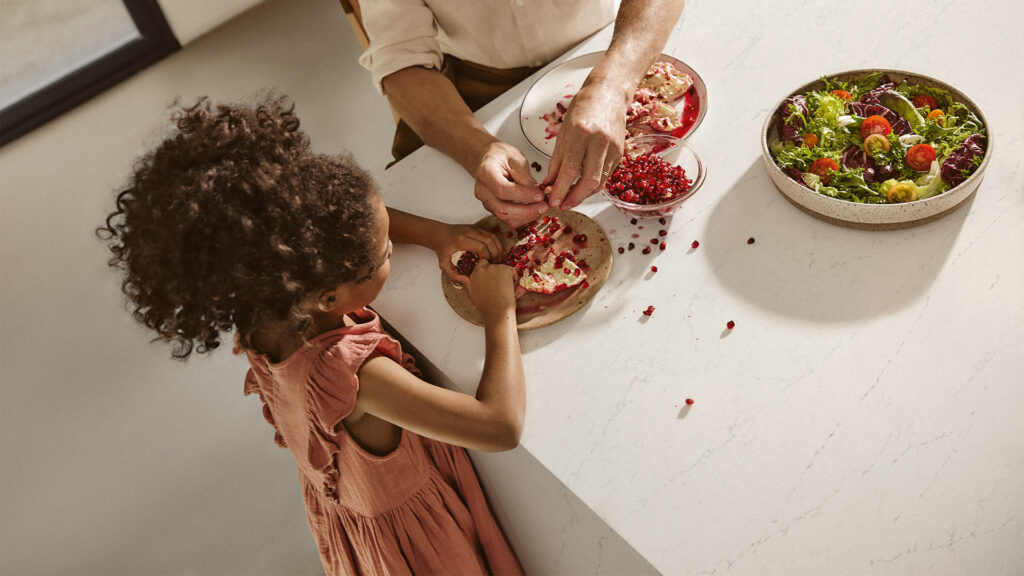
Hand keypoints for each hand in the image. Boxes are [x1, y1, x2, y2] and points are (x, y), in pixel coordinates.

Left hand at [434, 223, 504, 283]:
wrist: (438, 234)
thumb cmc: (442, 249)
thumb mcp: (443, 263)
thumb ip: (451, 274)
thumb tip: (462, 281)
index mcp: (461, 240)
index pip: (481, 247)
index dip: (487, 256)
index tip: (487, 265)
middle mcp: (469, 232)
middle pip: (489, 240)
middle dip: (495, 253)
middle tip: (497, 263)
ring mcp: (473, 228)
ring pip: (491, 236)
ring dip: (498, 247)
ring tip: (499, 258)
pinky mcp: (476, 227)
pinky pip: (490, 234)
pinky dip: (496, 243)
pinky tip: (496, 252)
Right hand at [464, 260, 517, 319]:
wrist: (497, 311)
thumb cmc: (486, 305)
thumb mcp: (472, 293)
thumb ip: (466, 282)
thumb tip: (457, 276)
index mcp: (474, 274)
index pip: (482, 264)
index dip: (488, 272)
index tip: (491, 282)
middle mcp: (483, 269)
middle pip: (493, 265)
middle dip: (497, 274)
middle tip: (499, 288)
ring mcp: (494, 268)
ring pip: (503, 268)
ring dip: (505, 277)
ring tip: (503, 291)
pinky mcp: (505, 269)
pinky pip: (512, 271)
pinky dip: (514, 279)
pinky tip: (509, 289)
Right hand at [474, 141, 548, 228]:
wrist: (489, 159)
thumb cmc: (501, 156)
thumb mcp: (516, 159)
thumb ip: (525, 177)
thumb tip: (538, 194)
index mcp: (486, 173)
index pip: (503, 189)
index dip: (523, 195)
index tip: (540, 195)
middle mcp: (482, 191)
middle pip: (502, 209)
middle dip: (527, 211)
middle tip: (545, 206)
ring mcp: (486, 202)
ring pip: (506, 218)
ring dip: (527, 216)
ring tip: (542, 208)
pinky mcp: (493, 209)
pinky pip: (508, 220)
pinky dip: (523, 218)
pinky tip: (534, 210)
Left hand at [544, 82, 626, 209]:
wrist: (609, 93)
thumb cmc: (583, 109)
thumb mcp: (564, 131)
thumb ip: (557, 160)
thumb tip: (549, 183)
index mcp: (581, 133)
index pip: (570, 170)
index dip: (560, 190)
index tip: (552, 201)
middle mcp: (600, 141)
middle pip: (589, 181)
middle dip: (574, 198)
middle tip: (563, 205)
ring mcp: (613, 147)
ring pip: (600, 182)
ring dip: (584, 194)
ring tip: (571, 199)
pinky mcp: (620, 153)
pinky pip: (606, 175)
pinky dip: (594, 184)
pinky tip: (583, 186)